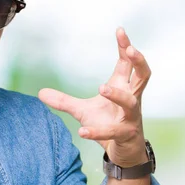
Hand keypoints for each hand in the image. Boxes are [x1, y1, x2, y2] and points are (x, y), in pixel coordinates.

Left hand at [38, 28, 150, 166]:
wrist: (122, 153)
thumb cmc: (108, 124)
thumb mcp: (82, 111)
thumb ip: (63, 101)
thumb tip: (40, 93)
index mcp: (122, 88)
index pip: (127, 64)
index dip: (125, 47)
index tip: (120, 31)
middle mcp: (131, 100)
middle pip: (143, 76)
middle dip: (139, 62)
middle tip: (131, 50)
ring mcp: (130, 117)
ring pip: (131, 102)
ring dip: (117, 94)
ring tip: (102, 87)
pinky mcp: (126, 135)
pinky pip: (113, 132)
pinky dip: (97, 131)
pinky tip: (82, 130)